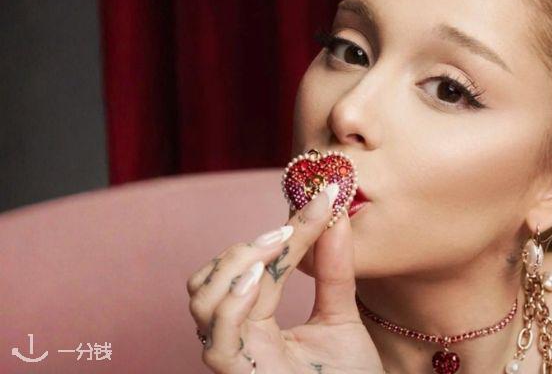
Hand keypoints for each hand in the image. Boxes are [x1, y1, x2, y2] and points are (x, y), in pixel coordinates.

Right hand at [187, 183, 383, 373]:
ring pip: (203, 301)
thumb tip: (334, 216)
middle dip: (246, 248)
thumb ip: (333, 270)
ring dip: (235, 265)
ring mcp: (234, 358)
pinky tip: (257, 280)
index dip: (282, 233)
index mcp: (255, 323)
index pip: (251, 268)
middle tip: (289, 231)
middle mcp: (236, 338)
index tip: (320, 200)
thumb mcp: (341, 316)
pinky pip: (218, 339)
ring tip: (276, 248)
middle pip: (211, 279)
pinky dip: (230, 304)